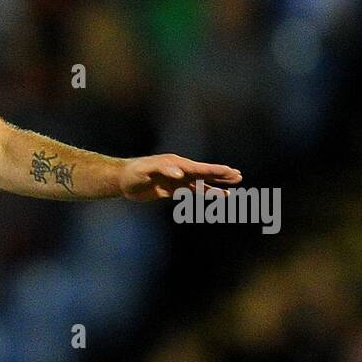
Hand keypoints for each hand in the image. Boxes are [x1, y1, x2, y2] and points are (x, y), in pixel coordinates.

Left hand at [120, 155, 241, 201]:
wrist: (122, 179)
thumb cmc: (133, 173)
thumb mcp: (147, 170)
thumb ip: (163, 169)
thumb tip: (181, 174)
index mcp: (177, 165)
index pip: (200, 169)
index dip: (216, 171)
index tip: (231, 171)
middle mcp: (180, 171)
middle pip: (204, 174)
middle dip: (221, 175)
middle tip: (239, 176)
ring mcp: (176, 180)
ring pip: (200, 184)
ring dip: (215, 186)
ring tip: (231, 189)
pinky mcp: (171, 189)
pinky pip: (190, 192)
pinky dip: (202, 194)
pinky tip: (211, 196)